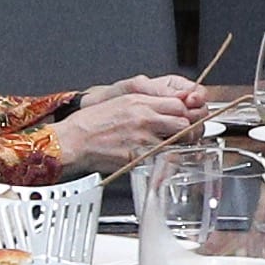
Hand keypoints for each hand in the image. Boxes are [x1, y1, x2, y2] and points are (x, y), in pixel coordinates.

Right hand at [52, 75, 203, 168]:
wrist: (74, 140)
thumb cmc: (93, 123)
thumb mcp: (121, 102)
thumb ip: (147, 103)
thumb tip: (170, 107)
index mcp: (140, 102)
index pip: (178, 104)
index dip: (187, 113)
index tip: (188, 118)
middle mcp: (144, 118)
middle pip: (183, 123)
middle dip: (190, 131)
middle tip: (188, 136)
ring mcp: (142, 139)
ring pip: (177, 143)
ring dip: (180, 147)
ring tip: (176, 148)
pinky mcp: (138, 157)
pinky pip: (162, 160)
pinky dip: (167, 162)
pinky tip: (165, 161)